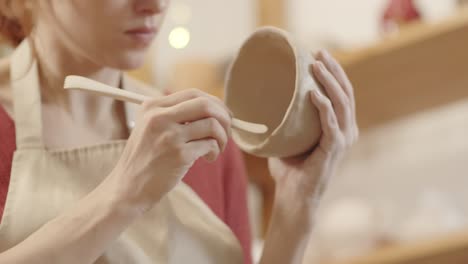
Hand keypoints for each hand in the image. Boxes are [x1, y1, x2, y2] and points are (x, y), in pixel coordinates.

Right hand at [106, 89, 231, 212]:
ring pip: (212, 125)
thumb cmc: (144, 159)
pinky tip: (207, 159)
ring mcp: (169, 136)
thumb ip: (174, 115)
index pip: (193, 94)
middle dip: (224, 117)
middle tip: (226, 132)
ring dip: (222, 137)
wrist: (127, 188)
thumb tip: (214, 109)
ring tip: (216, 149)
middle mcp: (159, 117)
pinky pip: (210, 145)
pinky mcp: (179, 155)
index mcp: (152, 107)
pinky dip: (214, 151)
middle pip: (206, 104)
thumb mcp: (149, 128)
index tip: (223, 115)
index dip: (214, 103)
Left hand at [268, 50, 357, 208]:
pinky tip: (313, 92)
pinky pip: (330, 123)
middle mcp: (346, 131)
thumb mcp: (289, 137)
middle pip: (346, 93)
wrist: (292, 195)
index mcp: (339, 126)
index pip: (342, 93)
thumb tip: (266, 99)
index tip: (318, 54)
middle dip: (334, 70)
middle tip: (318, 52)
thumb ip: (286, 120)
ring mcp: (342, 140)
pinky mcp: (334, 149)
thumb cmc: (290, 168)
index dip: (334, 72)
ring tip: (316, 64)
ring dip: (330, 81)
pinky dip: (323, 106)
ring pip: (342, 103)